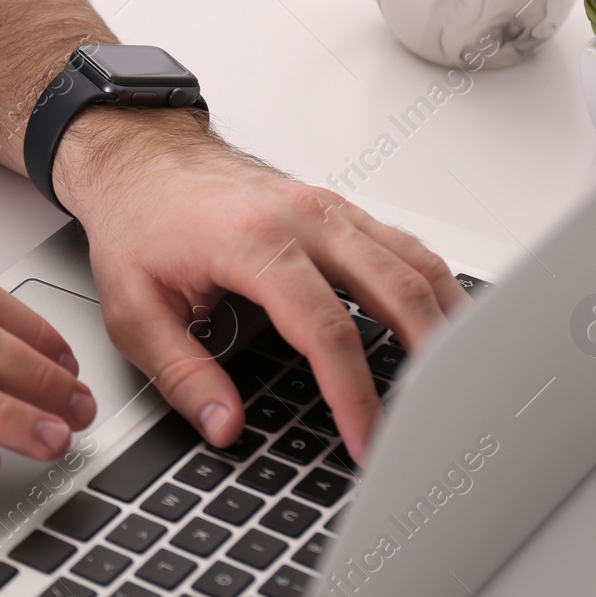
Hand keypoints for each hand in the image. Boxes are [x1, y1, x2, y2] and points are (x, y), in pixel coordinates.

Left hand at [54, 107, 468, 465]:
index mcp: (254, 242)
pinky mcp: (336, 208)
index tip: (367, 440)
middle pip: (396, 290)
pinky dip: (432, 285)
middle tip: (438, 419)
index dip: (353, 394)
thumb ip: (182, 373)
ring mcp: (326, 208)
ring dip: (445, 319)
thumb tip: (224, 425)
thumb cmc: (138, 221)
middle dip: (428, 361)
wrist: (140, 157)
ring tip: (461, 379)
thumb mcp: (134, 309)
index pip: (326, 331)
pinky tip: (442, 320)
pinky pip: (402, 245)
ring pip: (413, 262)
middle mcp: (302, 218)